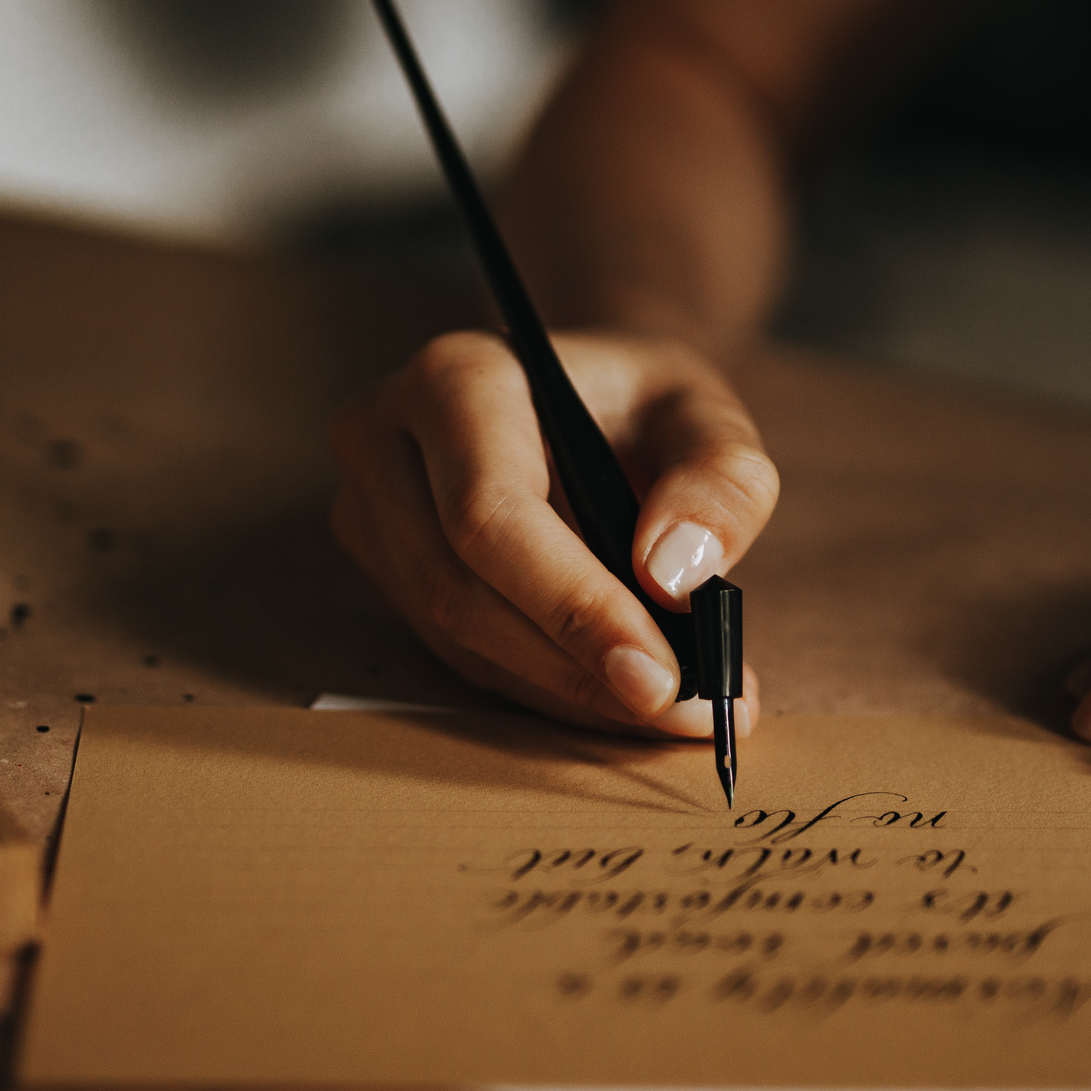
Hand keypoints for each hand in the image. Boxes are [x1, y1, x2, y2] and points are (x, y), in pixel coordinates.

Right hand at [330, 328, 776, 737]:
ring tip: (672, 708)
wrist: (585, 405)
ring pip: (456, 636)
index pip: (491, 514)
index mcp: (456, 380)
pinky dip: (547, 686)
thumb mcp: (706, 414)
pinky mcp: (384, 570)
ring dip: (566, 688)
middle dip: (575, 665)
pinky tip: (618, 694)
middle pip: (459, 589)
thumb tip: (676, 577)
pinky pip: (460, 653)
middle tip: (683, 710)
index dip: (572, 605)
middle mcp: (385, 441)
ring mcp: (371, 511)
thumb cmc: (640, 403)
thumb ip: (719, 482)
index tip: (660, 673)